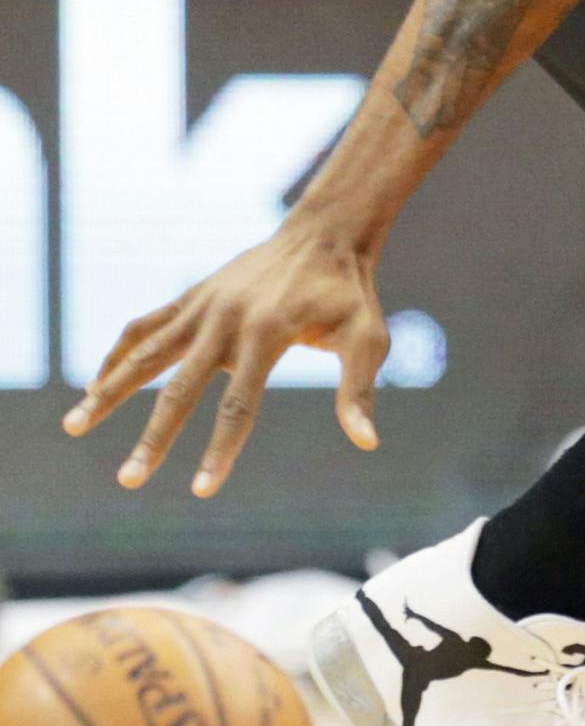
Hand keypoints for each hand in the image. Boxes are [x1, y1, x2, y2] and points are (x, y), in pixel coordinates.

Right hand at [62, 219, 390, 495]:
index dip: (220, 450)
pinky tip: (99, 384)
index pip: (238, 405)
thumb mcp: (368, 338)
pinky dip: (118, 353)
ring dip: (109, 391)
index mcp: (267, 334)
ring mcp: (202, 307)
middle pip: (179, 390)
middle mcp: (225, 320)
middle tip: (128, 481)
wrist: (325, 234)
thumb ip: (358, 391)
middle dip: (153, 439)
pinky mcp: (192, 298)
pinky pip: (145, 327)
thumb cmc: (349, 293)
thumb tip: (366, 443)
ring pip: (144, 354)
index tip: (201, 491)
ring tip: (75, 426)